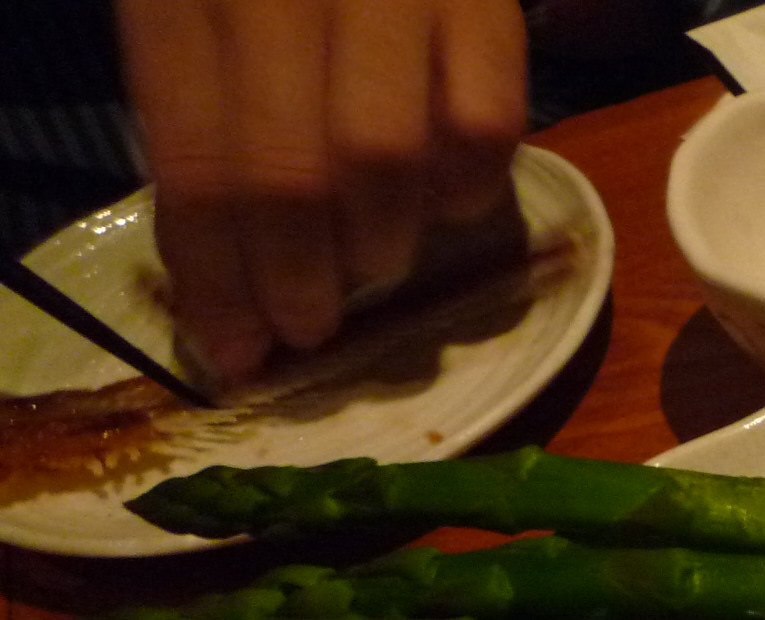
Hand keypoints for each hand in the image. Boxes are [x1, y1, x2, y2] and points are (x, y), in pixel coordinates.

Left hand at [115, 0, 527, 380]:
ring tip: (373, 257)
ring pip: (389, 160)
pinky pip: (488, 127)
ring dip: (381, 241)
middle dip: (298, 282)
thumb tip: (227, 292)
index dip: (218, 280)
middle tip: (309, 328)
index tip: (237, 355)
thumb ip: (199, 124)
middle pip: (290, 175)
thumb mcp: (191, 11)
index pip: (197, 162)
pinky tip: (444, 195)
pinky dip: (466, 187)